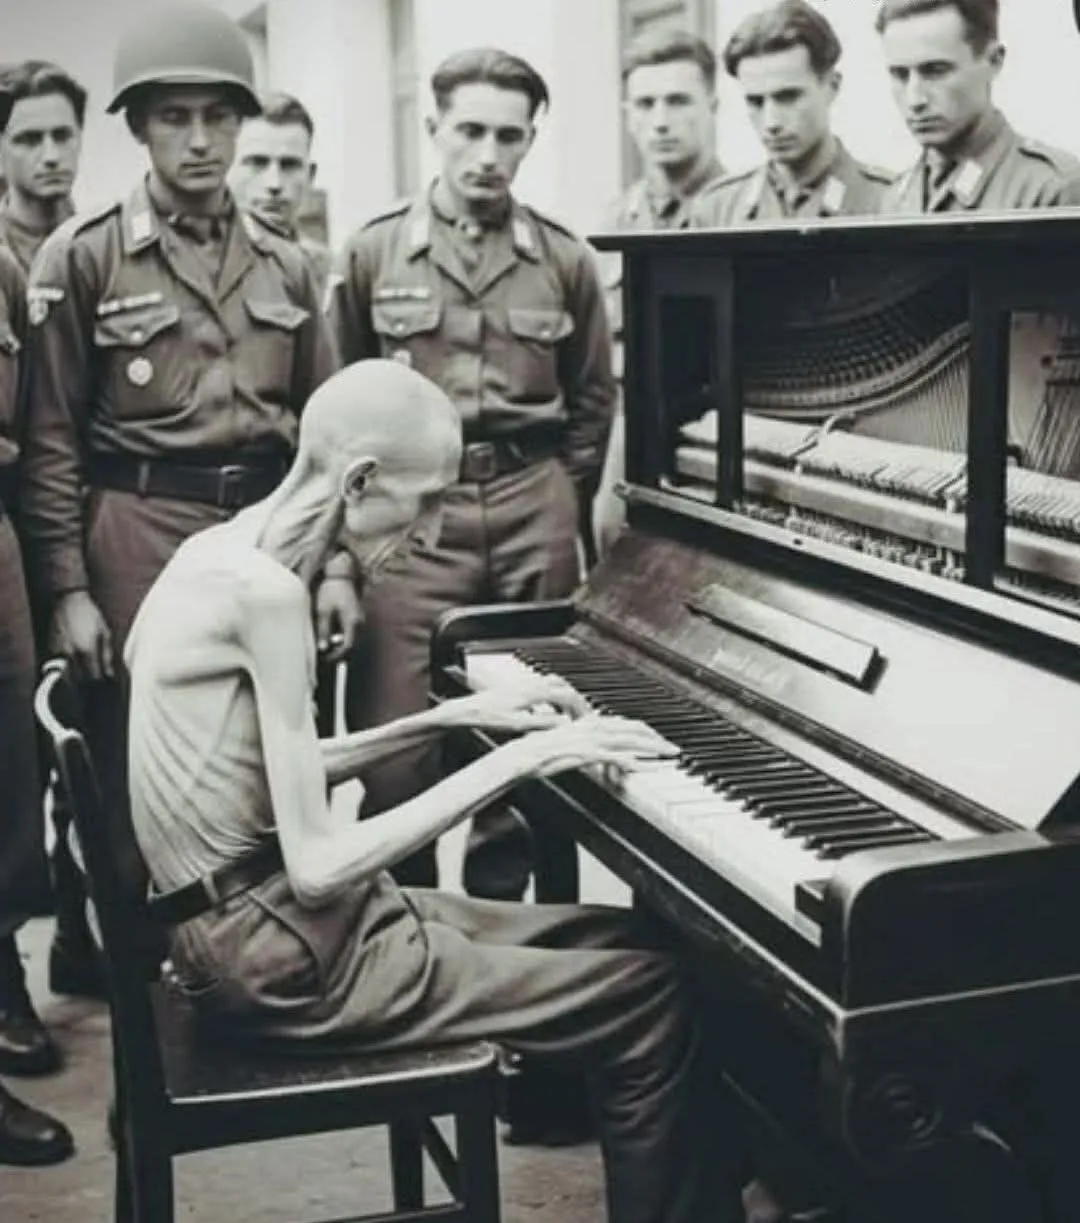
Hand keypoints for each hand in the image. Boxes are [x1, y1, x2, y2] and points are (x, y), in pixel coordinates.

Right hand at [50, 590, 114, 680]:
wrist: (69, 601)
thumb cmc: (90, 615)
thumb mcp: (105, 633)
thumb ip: (107, 655)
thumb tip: (109, 673)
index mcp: (87, 650)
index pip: (93, 677)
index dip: (100, 682)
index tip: (105, 683)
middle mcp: (72, 654)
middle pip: (80, 680)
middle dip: (88, 683)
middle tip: (96, 682)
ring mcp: (60, 652)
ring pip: (68, 675)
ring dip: (78, 679)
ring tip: (87, 676)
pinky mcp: (52, 649)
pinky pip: (61, 665)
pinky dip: (69, 668)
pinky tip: (77, 664)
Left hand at [314, 577, 363, 662]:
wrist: (340, 575)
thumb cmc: (330, 592)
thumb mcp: (323, 612)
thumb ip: (324, 631)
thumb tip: (323, 648)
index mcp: (353, 622)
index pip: (348, 646)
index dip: (337, 655)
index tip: (326, 658)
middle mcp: (360, 622)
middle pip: (351, 643)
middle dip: (338, 650)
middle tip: (323, 654)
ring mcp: (360, 618)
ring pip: (351, 637)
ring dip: (339, 642)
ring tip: (325, 643)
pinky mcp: (356, 615)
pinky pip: (350, 630)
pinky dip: (341, 634)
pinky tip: (330, 633)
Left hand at [450, 673, 590, 733]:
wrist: (465, 709)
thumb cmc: (487, 716)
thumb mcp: (517, 724)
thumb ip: (542, 723)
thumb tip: (564, 724)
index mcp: (532, 692)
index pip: (566, 696)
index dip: (581, 708)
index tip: (589, 719)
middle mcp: (530, 684)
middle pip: (563, 686)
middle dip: (577, 700)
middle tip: (585, 714)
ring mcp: (523, 684)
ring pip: (554, 683)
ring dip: (566, 695)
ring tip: (572, 710)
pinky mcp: (517, 688)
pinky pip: (544, 686)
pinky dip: (554, 695)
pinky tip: (550, 707)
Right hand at [513, 713, 677, 779]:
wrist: (521, 756)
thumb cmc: (539, 753)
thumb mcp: (567, 746)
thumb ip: (586, 747)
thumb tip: (601, 754)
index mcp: (589, 722)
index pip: (625, 723)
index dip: (645, 731)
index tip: (660, 740)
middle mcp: (593, 727)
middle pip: (633, 729)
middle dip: (657, 738)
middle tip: (673, 749)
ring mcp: (590, 739)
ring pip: (630, 740)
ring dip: (653, 748)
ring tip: (669, 756)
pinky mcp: (585, 753)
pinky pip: (615, 756)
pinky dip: (633, 761)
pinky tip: (646, 767)